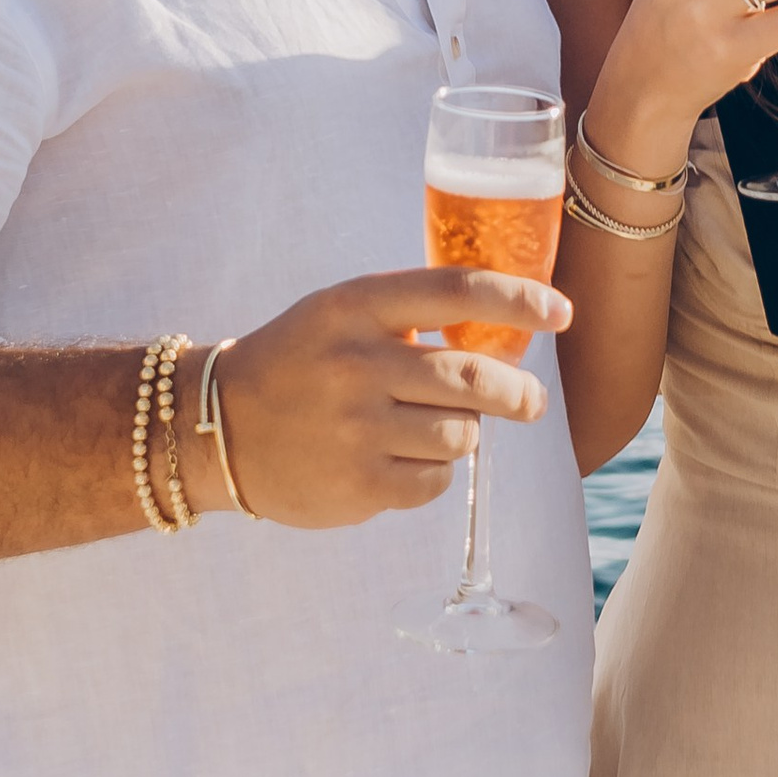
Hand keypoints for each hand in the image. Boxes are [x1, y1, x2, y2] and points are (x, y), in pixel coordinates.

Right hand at [213, 269, 569, 527]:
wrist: (215, 428)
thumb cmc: (298, 363)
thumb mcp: (341, 313)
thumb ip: (412, 314)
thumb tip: (506, 329)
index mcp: (357, 308)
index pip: (457, 291)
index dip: (519, 301)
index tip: (562, 312)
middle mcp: (358, 364)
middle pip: (474, 377)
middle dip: (519, 392)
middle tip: (530, 400)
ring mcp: (357, 429)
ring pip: (461, 434)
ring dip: (464, 433)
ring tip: (436, 428)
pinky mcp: (358, 485)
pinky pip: (435, 481)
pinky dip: (434, 473)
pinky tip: (401, 459)